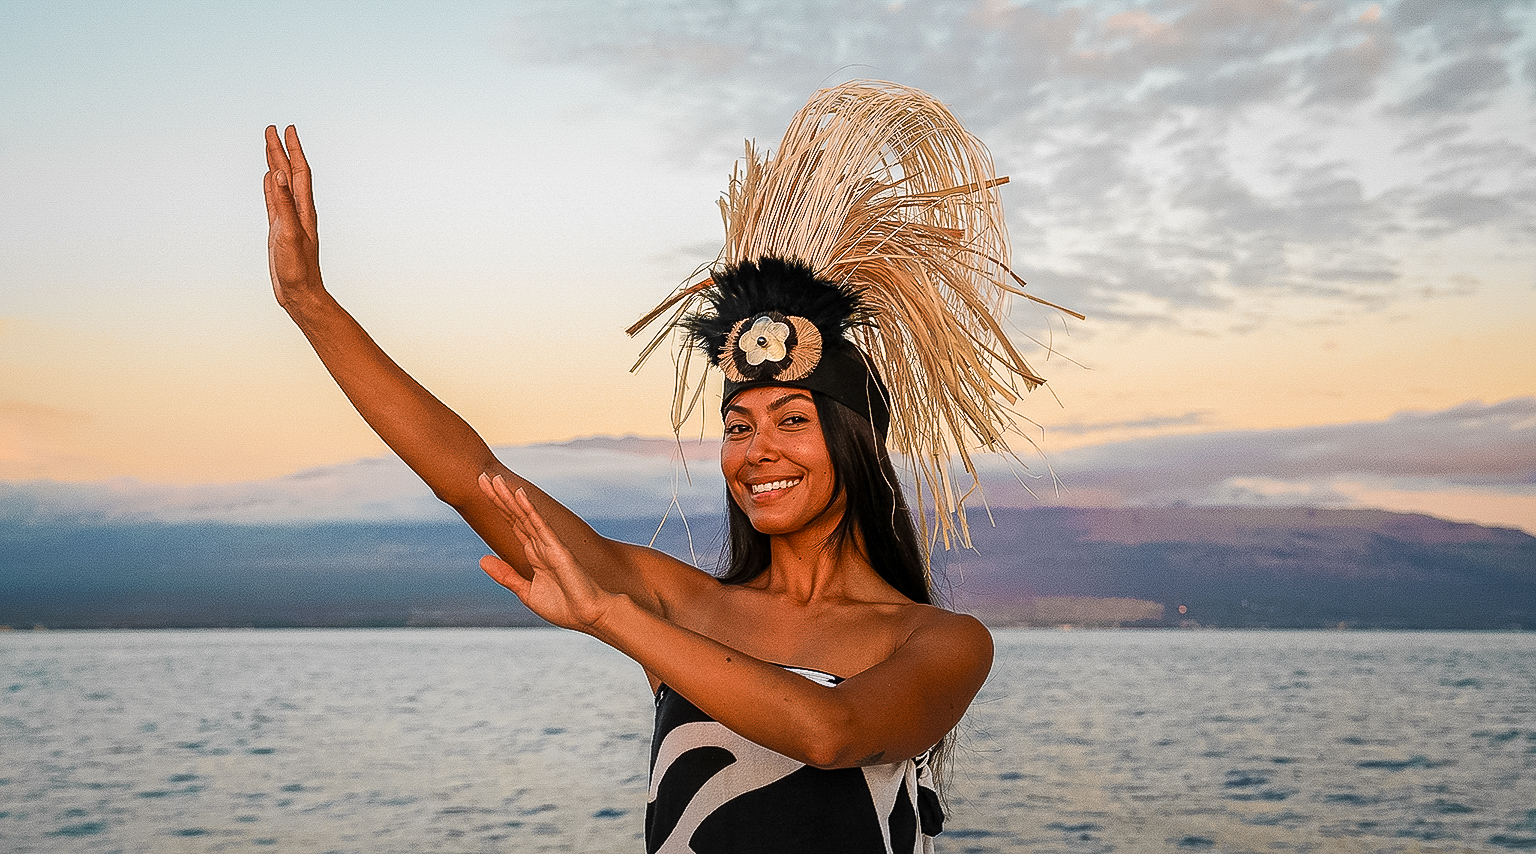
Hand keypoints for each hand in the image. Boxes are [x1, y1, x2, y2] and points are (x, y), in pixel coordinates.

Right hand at [263, 125, 321, 304]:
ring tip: (270, 147)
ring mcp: (288, 219)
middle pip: (289, 173)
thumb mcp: (290, 233)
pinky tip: (269, 178)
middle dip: (281, 150)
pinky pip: (274, 201)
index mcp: (303, 209)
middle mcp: (298, 210)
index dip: (294, 150)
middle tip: (272, 129)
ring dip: (276, 164)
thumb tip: (280, 173)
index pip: (299, 172)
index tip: (287, 129)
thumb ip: (284, 203)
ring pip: (281, 184)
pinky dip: (270, 186)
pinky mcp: (279, 229)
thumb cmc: (298, 268)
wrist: (300, 293)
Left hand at [478, 474, 618, 632]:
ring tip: (495, 479)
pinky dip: (530, 510)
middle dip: (499, 496)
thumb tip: (482, 559)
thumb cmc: (563, 607)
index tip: (483, 489)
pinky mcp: (558, 550)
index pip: (512, 523)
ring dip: (510, 498)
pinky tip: (519, 494)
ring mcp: (550, 545)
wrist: (587, 617)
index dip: (498, 506)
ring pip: (526, 516)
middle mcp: (541, 544)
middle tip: (482, 475)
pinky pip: (541, 526)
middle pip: (516, 515)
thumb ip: (505, 575)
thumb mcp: (526, 592)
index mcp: (533, 553)